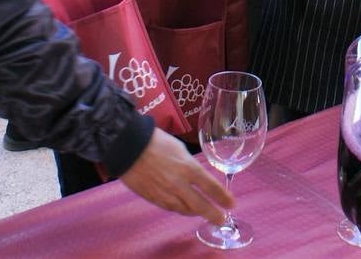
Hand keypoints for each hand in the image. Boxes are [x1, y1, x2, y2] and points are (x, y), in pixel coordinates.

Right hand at [119, 128, 234, 224]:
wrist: (129, 147)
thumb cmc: (156, 142)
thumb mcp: (180, 149)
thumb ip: (190, 165)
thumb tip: (195, 175)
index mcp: (188, 168)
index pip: (211, 187)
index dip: (223, 197)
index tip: (231, 204)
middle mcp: (179, 184)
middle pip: (200, 205)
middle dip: (214, 214)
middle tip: (222, 219)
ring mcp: (165, 193)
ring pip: (185, 210)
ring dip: (196, 213)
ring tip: (204, 213)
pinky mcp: (153, 198)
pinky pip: (170, 208)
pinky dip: (180, 209)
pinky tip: (184, 208)